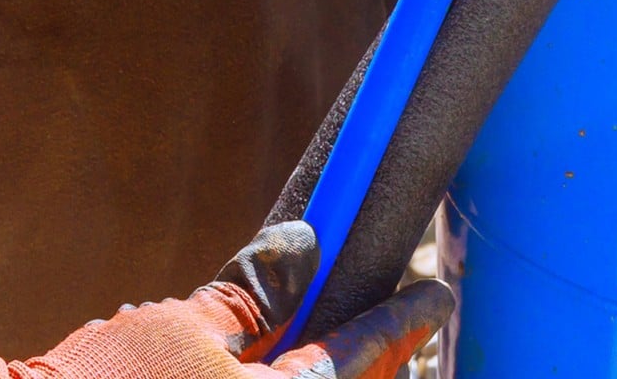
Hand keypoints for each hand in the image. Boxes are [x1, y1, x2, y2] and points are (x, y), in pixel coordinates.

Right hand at [0, 222, 451, 378]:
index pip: (362, 356)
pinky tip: (278, 359)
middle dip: (377, 356)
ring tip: (336, 330)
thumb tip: (305, 249)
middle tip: (407, 313)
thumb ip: (253, 294)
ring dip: (331, 372)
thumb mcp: (181, 324)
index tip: (436, 291)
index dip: (404, 318)